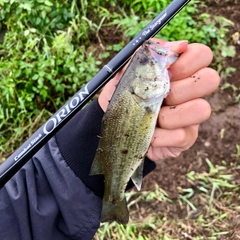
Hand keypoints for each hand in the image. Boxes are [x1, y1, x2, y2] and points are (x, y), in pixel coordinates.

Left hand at [98, 39, 219, 160]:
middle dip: (180, 88)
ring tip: (151, 119)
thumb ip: (145, 56)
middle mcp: (190, 92)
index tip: (167, 71)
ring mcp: (191, 117)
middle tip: (160, 96)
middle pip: (210, 79)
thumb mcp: (124, 75)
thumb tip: (179, 44)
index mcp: (178, 72)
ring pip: (202, 109)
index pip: (202, 55)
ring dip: (169, 116)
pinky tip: (149, 135)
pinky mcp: (185, 138)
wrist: (114, 128)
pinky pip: (182, 135)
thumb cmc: (121, 98)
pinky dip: (160, 136)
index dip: (188, 61)